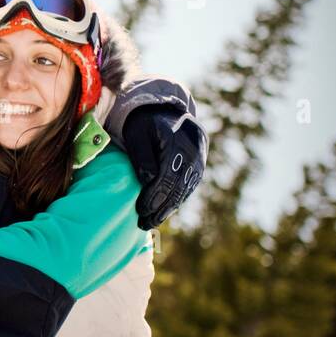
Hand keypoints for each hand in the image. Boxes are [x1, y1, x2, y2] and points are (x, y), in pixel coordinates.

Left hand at [123, 106, 206, 229]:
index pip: (166, 178)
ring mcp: (198, 162)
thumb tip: (146, 181)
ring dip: (167, 209)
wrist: (168, 112)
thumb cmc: (145, 123)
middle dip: (159, 209)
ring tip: (150, 223)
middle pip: (177, 188)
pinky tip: (162, 212)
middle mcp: (192, 155)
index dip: (154, 196)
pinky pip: (187, 188)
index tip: (140, 210)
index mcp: (177, 145)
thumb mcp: (137, 134)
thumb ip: (142, 156)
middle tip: (143, 224)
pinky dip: (175, 202)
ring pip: (184, 191)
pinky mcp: (198, 168)